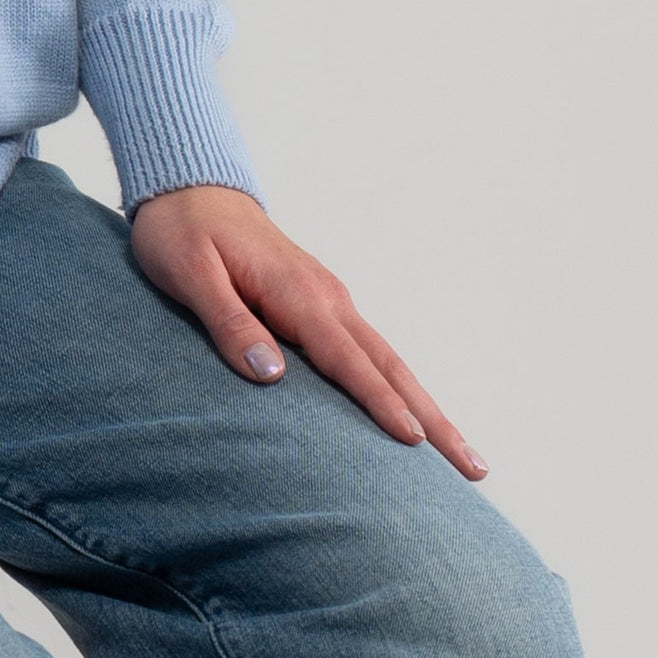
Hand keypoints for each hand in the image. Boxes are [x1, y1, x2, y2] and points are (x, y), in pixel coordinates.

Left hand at [127, 187, 485, 477]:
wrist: (190, 189)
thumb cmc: (181, 234)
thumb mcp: (190, 275)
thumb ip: (229, 323)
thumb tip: (272, 375)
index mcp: (299, 295)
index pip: (349, 360)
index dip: (381, 403)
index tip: (415, 442)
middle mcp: (328, 299)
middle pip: (391, 368)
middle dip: (435, 420)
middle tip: (475, 468)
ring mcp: (331, 302)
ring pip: (390, 363)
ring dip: (428, 408)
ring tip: (464, 457)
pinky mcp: (324, 307)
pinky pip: (370, 355)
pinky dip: (400, 389)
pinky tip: (414, 418)